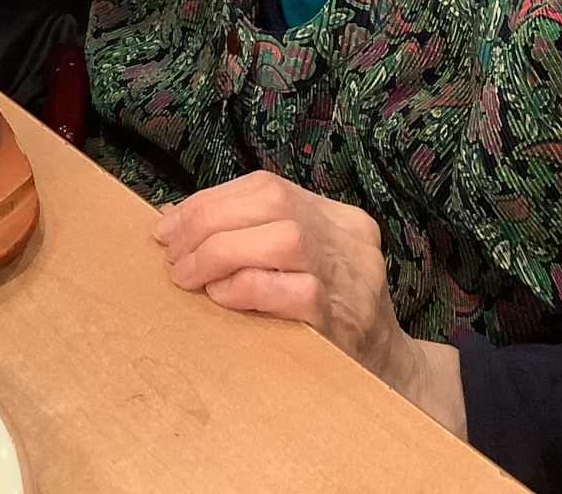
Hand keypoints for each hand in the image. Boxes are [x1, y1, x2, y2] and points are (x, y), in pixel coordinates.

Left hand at [154, 170, 464, 434]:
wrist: (391, 373)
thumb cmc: (327, 317)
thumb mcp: (298, 265)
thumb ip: (250, 238)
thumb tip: (172, 220)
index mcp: (336, 215)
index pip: (267, 187)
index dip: (211, 201)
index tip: (169, 224)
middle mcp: (348, 236)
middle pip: (273, 202)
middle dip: (209, 221)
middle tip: (172, 253)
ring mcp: (352, 275)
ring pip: (284, 239)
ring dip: (221, 252)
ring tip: (187, 276)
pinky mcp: (346, 319)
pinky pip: (296, 291)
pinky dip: (248, 288)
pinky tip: (221, 298)